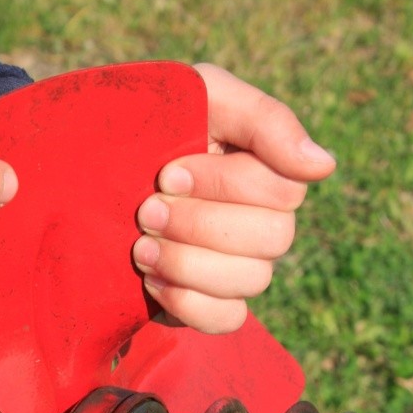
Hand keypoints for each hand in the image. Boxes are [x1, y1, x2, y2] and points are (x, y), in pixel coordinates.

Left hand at [133, 63, 335, 332]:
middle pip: (274, 238)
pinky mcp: (213, 305)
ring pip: (251, 280)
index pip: (284, 189)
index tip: (168, 172)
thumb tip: (324, 167)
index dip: (223, 184)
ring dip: (187, 262)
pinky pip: (227, 318)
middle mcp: (264, 221)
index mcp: (268, 170)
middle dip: (200, 223)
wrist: (87, 170)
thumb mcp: (203, 94)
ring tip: (140, 246)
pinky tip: (151, 281)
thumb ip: (266, 119)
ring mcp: (241, 267)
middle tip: (146, 210)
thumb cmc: (152, 123)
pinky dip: (187, 302)